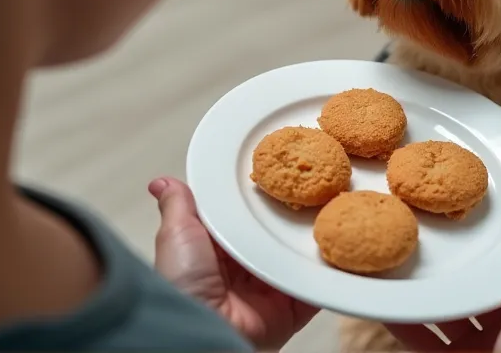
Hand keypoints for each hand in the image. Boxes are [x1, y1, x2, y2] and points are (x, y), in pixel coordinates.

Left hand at [148, 177, 317, 348]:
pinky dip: (327, 268)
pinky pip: (316, 283)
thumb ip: (178, 206)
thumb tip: (161, 181)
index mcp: (218, 249)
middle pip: (274, 232)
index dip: (260, 196)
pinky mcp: (293, 305)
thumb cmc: (185, 284)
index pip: (243, 216)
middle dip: (292, 211)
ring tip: (332, 206)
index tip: (279, 168)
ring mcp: (271, 286)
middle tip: (314, 182)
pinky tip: (339, 244)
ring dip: (312, 237)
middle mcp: (245, 267)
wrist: (208, 331)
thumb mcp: (176, 235)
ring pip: (297, 254)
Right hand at [386, 236, 500, 351]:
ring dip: (423, 294)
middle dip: (449, 271)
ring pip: (441, 314)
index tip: (467, 223)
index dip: (488, 252)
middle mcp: (496, 330)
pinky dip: (404, 322)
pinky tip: (389, 304)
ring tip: (401, 265)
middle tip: (426, 241)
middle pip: (468, 292)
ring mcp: (468, 348)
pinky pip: (420, 338)